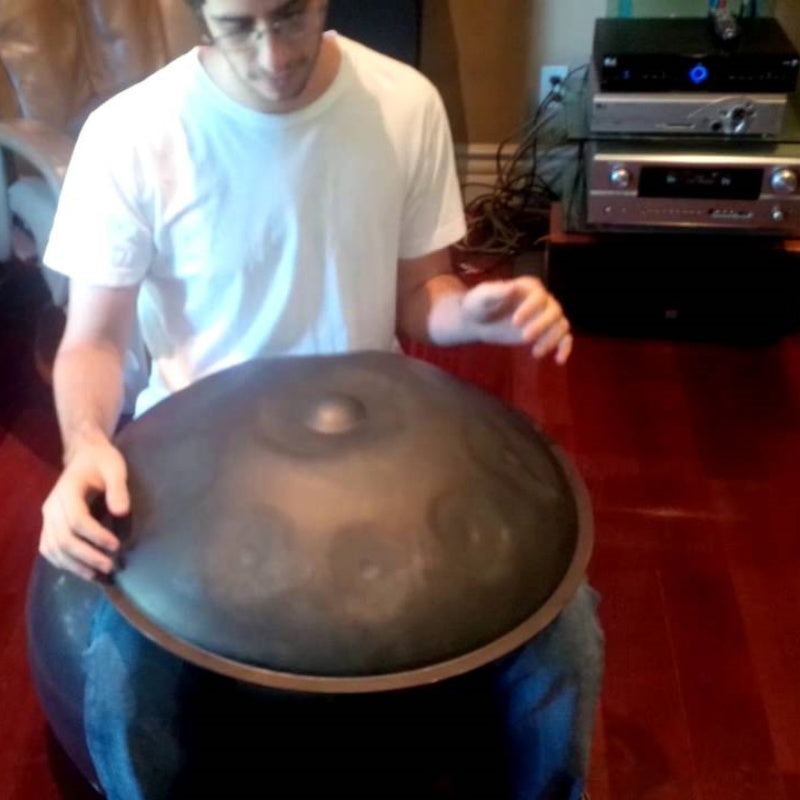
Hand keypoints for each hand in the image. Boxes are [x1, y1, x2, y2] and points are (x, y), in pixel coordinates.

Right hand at [40, 433, 127, 580]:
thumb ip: (118, 489)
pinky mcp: (49, 526)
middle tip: (111, 567)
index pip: (77, 519)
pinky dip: (64, 563)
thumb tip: (121, 513)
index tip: (117, 546)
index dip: (96, 536)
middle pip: (63, 538)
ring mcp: (47, 518)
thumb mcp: (115, 468)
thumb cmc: (102, 462)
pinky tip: (83, 571)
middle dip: (87, 556)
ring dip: (74, 565)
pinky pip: (49, 549)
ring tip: (98, 576)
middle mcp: (51, 507)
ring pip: (53, 548)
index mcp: (67, 490)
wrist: (84, 457)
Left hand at [461, 276, 572, 362]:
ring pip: (561, 325)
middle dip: (542, 326)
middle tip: (524, 338)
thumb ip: (495, 292)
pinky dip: (564, 348)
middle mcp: (543, 299)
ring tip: (535, 353)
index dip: (531, 309)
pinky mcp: (546, 333)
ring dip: (552, 340)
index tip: (515, 322)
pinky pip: (564, 339)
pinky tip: (558, 361)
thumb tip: (512, 287)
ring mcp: (546, 316)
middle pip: (554, 311)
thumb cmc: (478, 305)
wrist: (477, 321)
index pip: (539, 296)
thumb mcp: (482, 297)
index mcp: (529, 287)